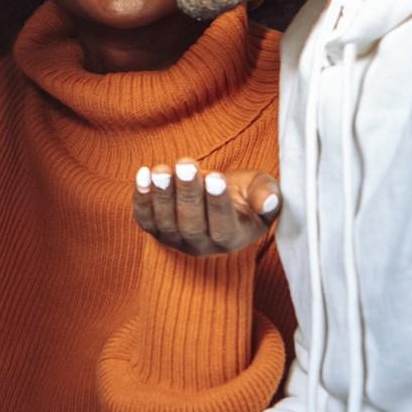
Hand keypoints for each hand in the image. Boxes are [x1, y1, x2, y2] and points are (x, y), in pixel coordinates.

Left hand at [134, 158, 279, 255]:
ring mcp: (176, 240)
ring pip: (166, 223)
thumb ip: (267, 195)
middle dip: (187, 194)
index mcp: (233, 239)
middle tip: (186, 166)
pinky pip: (145, 219)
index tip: (215, 177)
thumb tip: (269, 201)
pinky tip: (143, 174)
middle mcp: (202, 246)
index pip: (223, 227)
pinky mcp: (156, 230)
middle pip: (191, 225)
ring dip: (162, 195)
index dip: (218, 203)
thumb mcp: (263, 190)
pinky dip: (141, 198)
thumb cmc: (245, 193)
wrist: (217, 196)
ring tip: (163, 169)